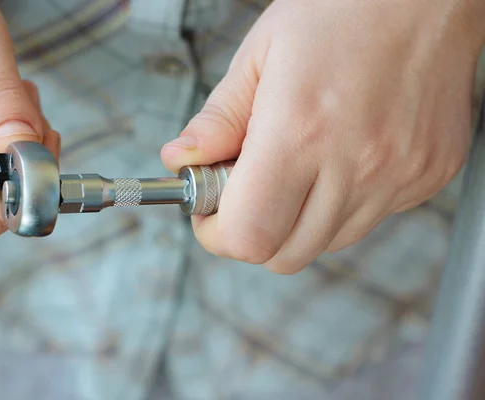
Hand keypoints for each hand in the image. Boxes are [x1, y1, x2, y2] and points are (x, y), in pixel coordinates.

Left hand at [161, 0, 484, 272]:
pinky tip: (339, 159)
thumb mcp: (261, 54)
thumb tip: (183, 160)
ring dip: (296, 220)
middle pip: (285, 256)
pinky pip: (368, 220)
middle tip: (245, 190)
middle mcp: (356, 165)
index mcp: (301, 131)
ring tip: (296, 166)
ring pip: (325, 244)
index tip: (209, 212)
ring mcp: (399, 177)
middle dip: (252, 232)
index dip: (217, 234)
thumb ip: (217, 119)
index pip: (249, 235)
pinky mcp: (426, 178)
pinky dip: (340, 204)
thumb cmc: (344, 9)